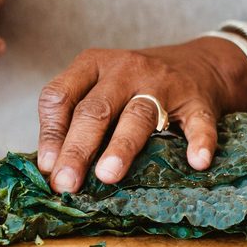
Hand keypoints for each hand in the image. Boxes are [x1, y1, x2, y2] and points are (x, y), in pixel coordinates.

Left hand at [36, 39, 246, 192]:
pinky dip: (199, 142)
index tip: (47, 168)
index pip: (61, 95)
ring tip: (108, 175)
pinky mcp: (197, 101)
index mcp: (93, 64)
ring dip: (122, 146)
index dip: (51, 132)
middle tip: (67, 183)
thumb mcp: (100, 88)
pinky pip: (198, 122)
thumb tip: (50, 169)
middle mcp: (126, 69)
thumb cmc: (136, 86)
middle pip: (96, 109)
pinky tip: (195, 162)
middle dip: (78, 148)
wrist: (198, 64)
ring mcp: (163, 83)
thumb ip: (75, 119)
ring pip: (139, 115)